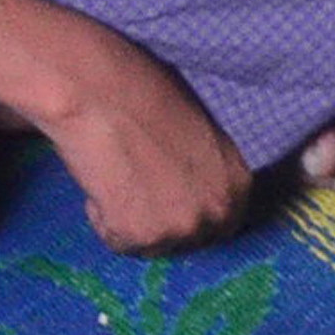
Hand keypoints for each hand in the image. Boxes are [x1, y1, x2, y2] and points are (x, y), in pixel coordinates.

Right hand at [29, 22, 255, 254]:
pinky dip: (103, 216)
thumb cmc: (141, 91)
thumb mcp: (196, 128)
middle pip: (189, 240)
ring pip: (151, 244)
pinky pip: (116, 240)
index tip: (167, 199)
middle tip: (136, 188)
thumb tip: (190, 184)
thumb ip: (203, 166)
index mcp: (237, 182)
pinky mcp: (139, 236)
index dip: (190, 210)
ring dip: (131, 219)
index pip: (222, 221)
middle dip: (163, 221)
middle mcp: (217, 211)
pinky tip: (101, 178)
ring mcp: (180, 227)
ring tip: (115, 174)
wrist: (97, 89)